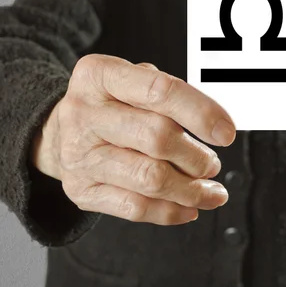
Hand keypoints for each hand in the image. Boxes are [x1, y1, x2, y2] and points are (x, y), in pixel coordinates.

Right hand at [35, 54, 235, 225]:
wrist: (58, 132)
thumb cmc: (109, 103)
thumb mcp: (131, 81)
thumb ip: (168, 95)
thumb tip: (213, 126)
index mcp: (98, 75)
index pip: (159, 91)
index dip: (200, 112)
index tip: (227, 131)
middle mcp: (84, 113)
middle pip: (157, 138)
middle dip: (197, 156)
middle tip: (212, 163)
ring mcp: (79, 155)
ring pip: (150, 179)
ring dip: (192, 190)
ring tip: (210, 190)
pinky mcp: (81, 190)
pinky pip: (135, 208)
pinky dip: (171, 212)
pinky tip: (189, 207)